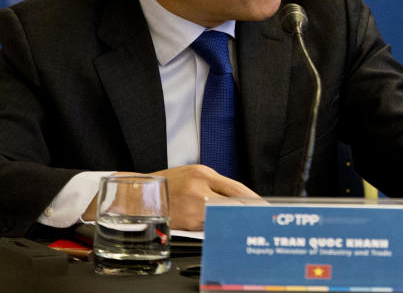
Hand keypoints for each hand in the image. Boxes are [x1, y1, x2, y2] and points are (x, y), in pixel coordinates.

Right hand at [82, 165, 260, 230]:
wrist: (137, 196)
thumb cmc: (167, 186)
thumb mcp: (192, 176)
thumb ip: (214, 185)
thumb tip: (238, 199)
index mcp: (203, 173)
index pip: (236, 188)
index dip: (253, 199)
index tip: (264, 207)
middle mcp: (200, 187)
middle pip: (234, 202)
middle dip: (249, 212)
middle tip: (260, 219)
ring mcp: (193, 205)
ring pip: (222, 216)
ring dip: (231, 221)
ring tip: (240, 224)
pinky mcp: (186, 221)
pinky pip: (207, 226)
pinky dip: (214, 227)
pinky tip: (217, 228)